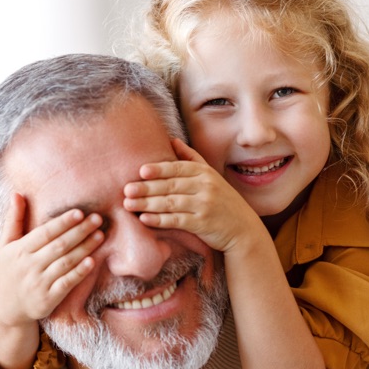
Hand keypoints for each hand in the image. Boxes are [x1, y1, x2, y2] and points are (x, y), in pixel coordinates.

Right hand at [0, 193, 103, 327]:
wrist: (7, 307)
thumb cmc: (10, 270)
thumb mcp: (6, 245)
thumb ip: (13, 220)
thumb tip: (17, 193)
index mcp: (19, 250)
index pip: (45, 233)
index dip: (63, 222)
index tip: (80, 212)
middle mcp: (28, 266)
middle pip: (59, 246)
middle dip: (79, 231)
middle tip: (98, 219)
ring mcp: (39, 283)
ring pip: (65, 263)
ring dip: (84, 248)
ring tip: (100, 235)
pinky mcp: (48, 299)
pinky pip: (66, 284)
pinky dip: (79, 272)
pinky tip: (93, 261)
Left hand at [124, 139, 263, 254]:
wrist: (243, 229)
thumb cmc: (222, 201)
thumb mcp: (211, 176)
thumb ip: (191, 158)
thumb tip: (171, 139)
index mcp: (205, 173)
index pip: (179, 168)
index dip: (159, 169)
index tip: (141, 171)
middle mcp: (205, 187)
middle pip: (171, 185)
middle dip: (147, 188)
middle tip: (126, 189)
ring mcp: (204, 206)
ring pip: (171, 203)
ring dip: (147, 204)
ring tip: (128, 204)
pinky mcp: (202, 224)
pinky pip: (177, 221)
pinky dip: (159, 220)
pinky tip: (144, 219)